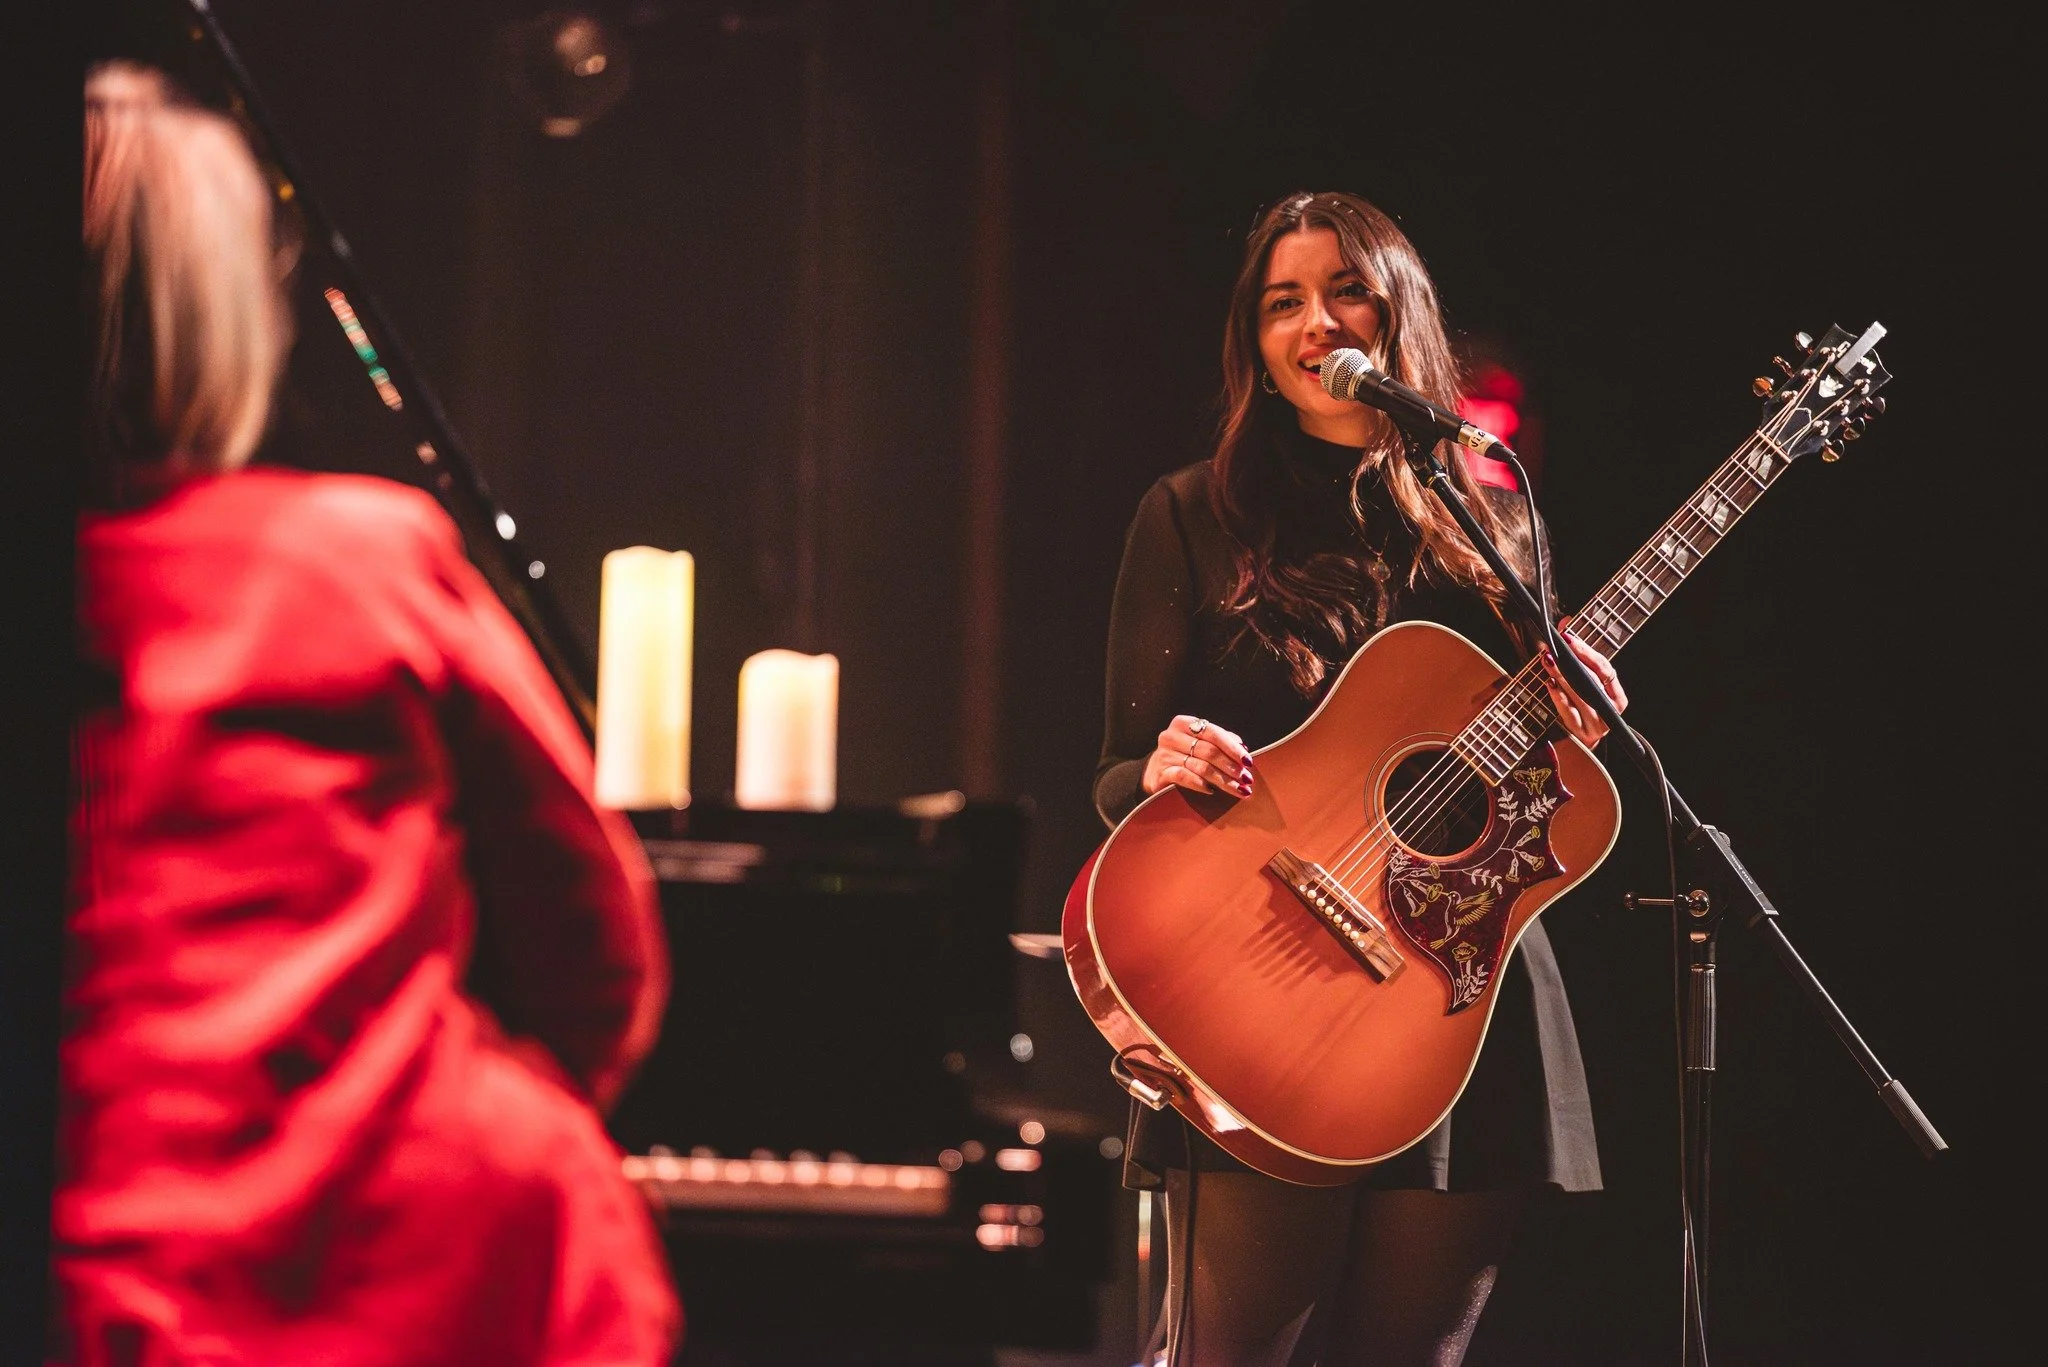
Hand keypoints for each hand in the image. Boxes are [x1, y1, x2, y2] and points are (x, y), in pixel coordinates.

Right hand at [1142, 714, 1254, 798]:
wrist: (1155, 773)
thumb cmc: (1183, 756)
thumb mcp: (1200, 744)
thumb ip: (1220, 742)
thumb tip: (1243, 748)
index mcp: (1184, 724)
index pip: (1213, 733)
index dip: (1232, 748)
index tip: (1248, 761)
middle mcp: (1172, 736)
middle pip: (1209, 751)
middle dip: (1231, 766)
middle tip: (1246, 779)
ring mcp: (1164, 754)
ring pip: (1200, 766)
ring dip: (1223, 779)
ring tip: (1238, 789)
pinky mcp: (1160, 773)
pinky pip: (1184, 777)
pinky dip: (1200, 784)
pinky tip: (1212, 791)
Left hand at [1538, 620, 1627, 748]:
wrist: (1583, 740)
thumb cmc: (1584, 704)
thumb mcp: (1585, 679)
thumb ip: (1578, 652)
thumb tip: (1565, 621)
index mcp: (1617, 696)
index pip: (1605, 669)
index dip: (1586, 652)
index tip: (1568, 639)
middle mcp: (1611, 711)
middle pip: (1592, 683)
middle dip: (1570, 663)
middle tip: (1552, 648)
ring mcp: (1597, 725)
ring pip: (1580, 697)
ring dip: (1561, 677)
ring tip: (1548, 661)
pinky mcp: (1582, 734)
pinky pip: (1569, 714)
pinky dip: (1559, 698)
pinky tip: (1550, 684)